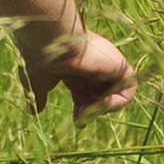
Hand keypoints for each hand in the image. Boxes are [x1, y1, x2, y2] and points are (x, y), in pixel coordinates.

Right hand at [22, 31, 136, 122]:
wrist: (49, 42)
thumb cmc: (40, 61)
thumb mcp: (36, 83)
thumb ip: (38, 97)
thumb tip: (34, 111)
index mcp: (73, 69)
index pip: (85, 93)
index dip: (83, 110)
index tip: (77, 120)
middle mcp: (90, 66)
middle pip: (100, 95)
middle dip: (92, 110)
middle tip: (81, 118)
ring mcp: (105, 64)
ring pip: (115, 92)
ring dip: (104, 107)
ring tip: (92, 107)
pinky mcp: (118, 64)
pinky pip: (129, 87)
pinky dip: (119, 100)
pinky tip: (103, 100)